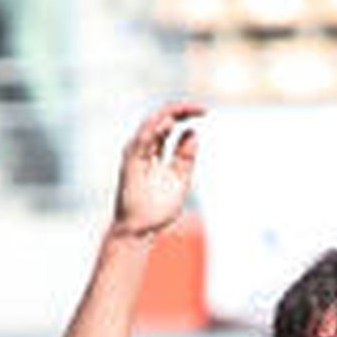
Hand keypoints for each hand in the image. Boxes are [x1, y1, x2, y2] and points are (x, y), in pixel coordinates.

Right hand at [113, 101, 203, 237]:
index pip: (168, 122)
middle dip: (180, 109)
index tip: (206, 111)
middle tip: (202, 108)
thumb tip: (193, 132)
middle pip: (160, 119)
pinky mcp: (130, 162)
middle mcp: (143, 146)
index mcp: (154, 149)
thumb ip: (185, 157)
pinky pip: (142, 141)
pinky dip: (154, 130)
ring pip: (150, 124)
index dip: (185, 113)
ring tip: (188, 110)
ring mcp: (135, 152)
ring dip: (168, 114)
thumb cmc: (158, 207)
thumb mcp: (180, 179)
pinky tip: (169, 123)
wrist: (140, 228)